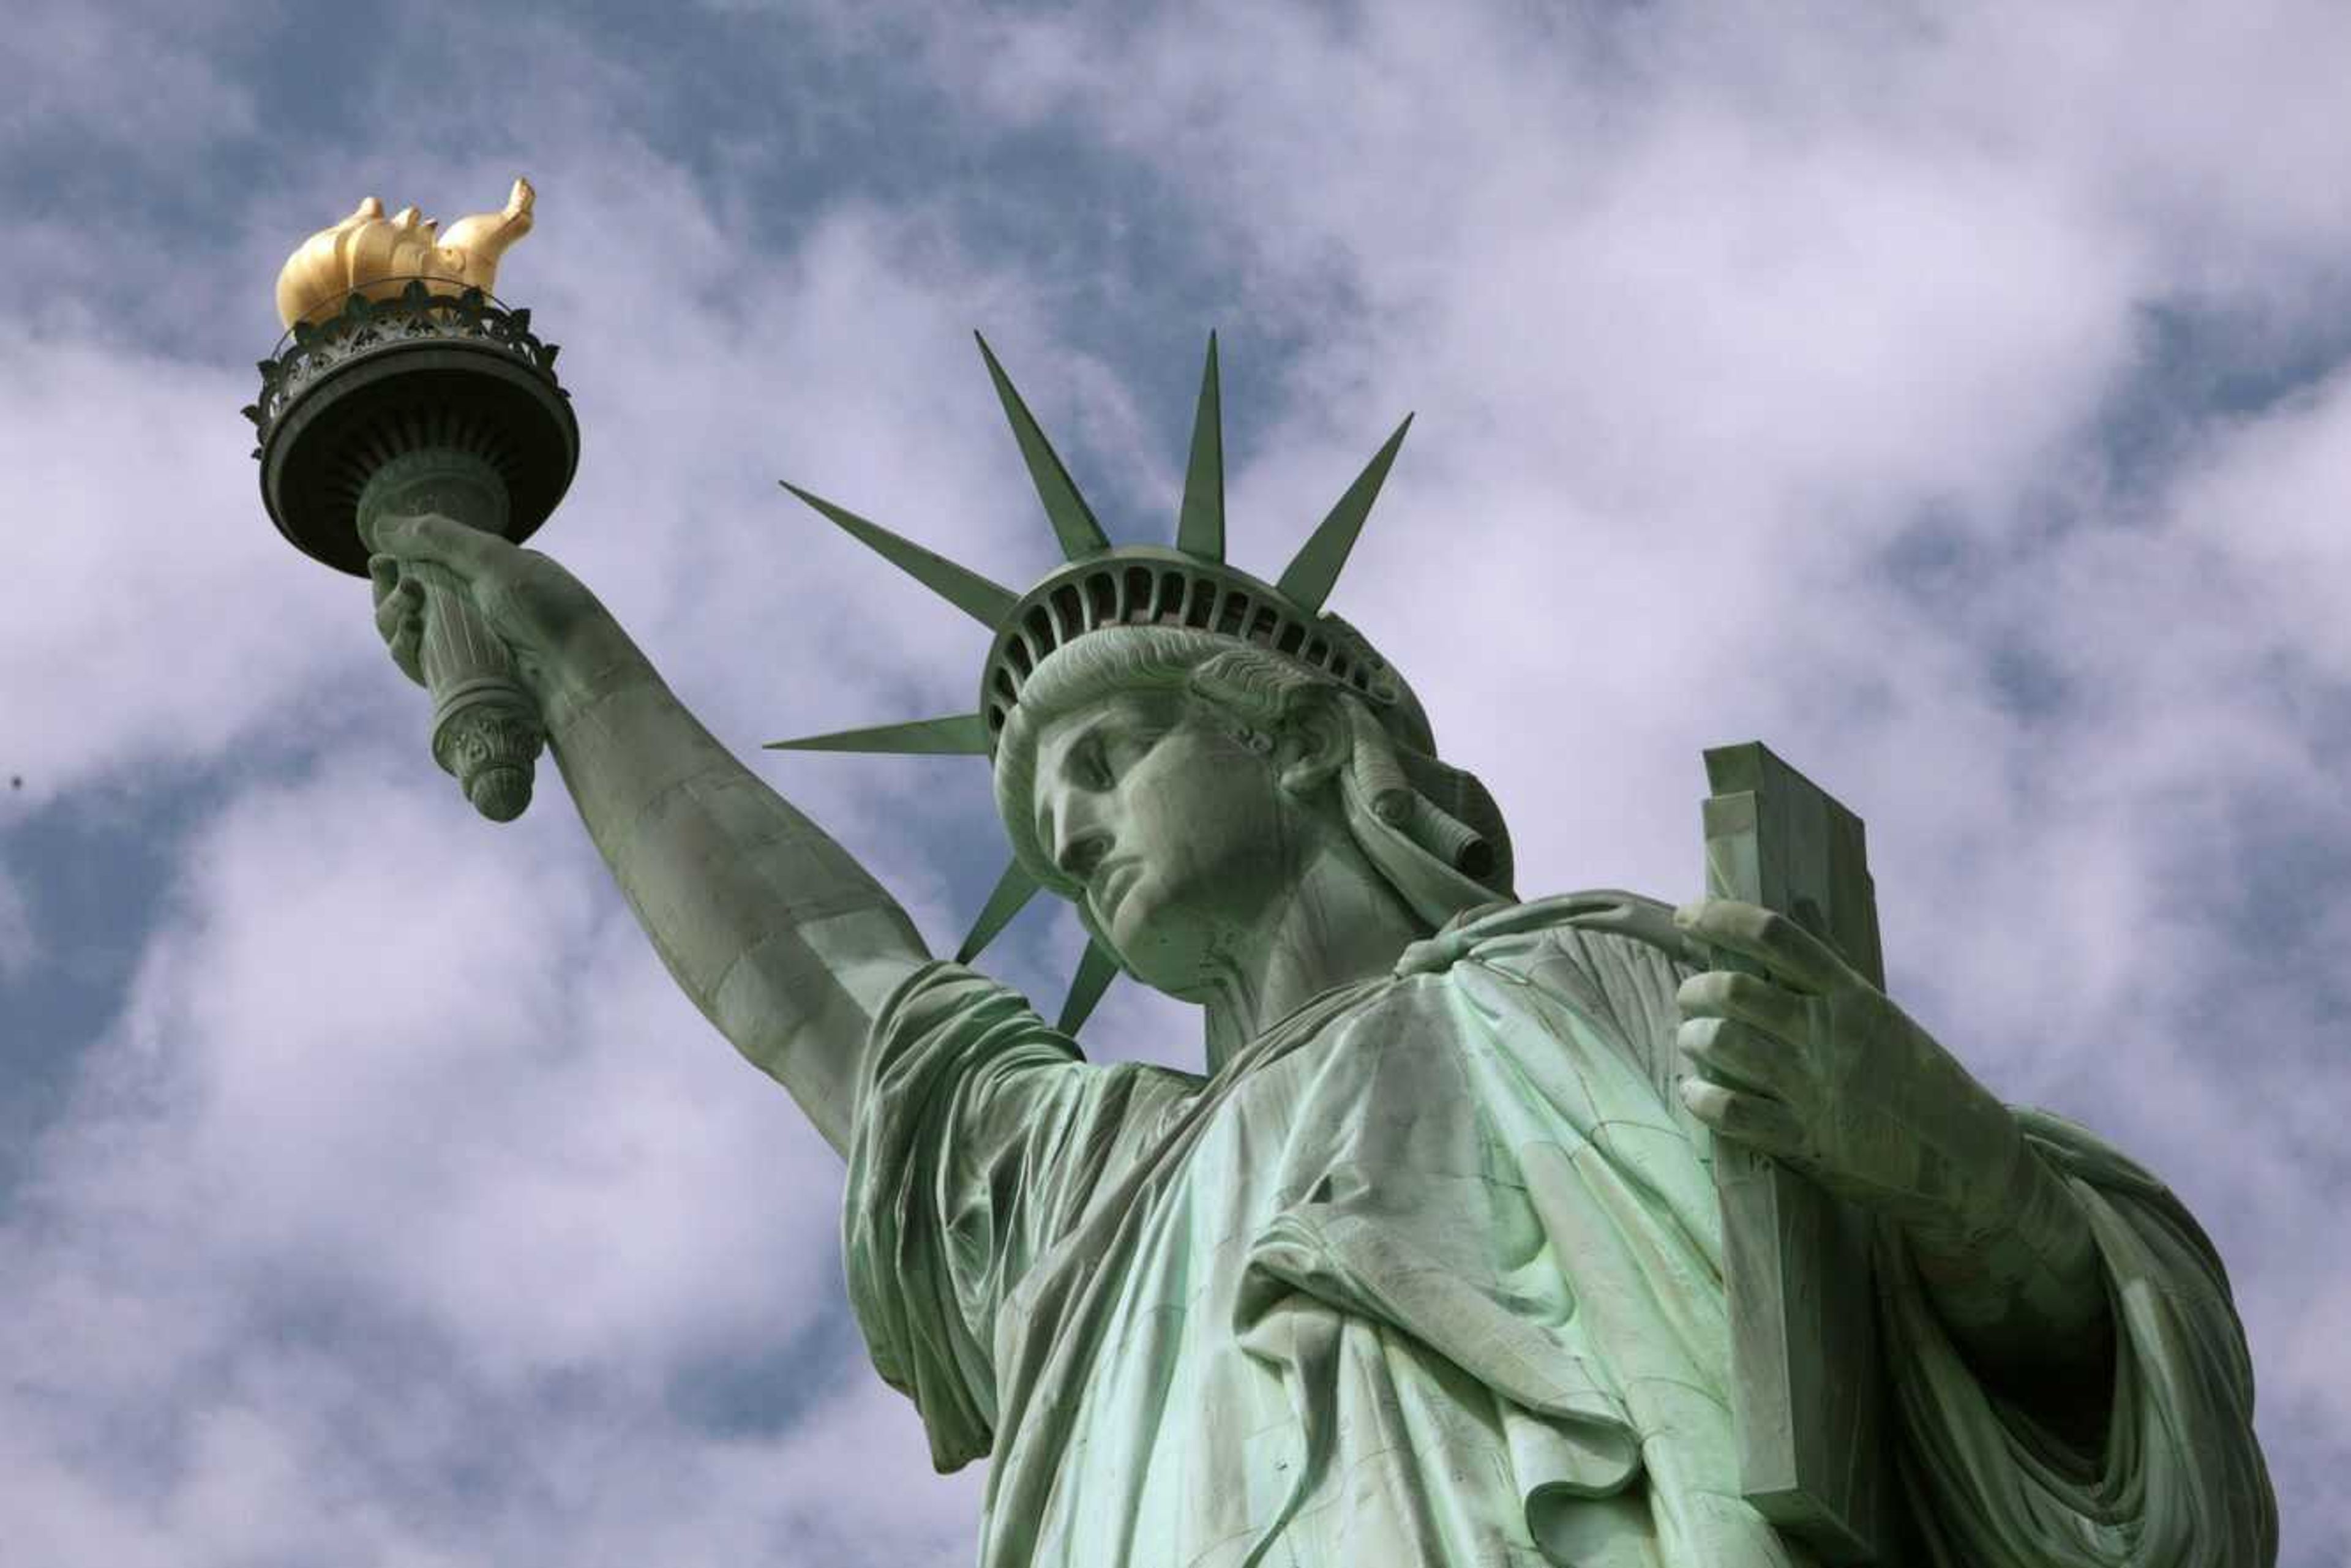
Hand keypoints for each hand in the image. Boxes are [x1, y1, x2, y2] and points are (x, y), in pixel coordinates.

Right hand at [367, 513, 651, 737]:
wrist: (579, 677)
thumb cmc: (547, 612)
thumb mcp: (494, 562)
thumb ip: (438, 539)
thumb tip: (378, 524)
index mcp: (484, 574)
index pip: (423, 564)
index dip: (395, 563)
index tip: (380, 561)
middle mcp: (470, 609)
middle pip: (404, 600)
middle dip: (389, 593)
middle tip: (404, 590)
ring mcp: (463, 646)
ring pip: (403, 633)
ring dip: (392, 619)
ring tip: (410, 614)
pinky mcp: (458, 681)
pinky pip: (416, 665)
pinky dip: (404, 650)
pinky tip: (410, 637)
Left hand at [1671, 896, 2029, 1241]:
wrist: (1966, 1159)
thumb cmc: (1919, 1079)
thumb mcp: (1882, 1014)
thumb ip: (1832, 967)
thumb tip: (1800, 909)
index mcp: (1851, 997)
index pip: (1776, 937)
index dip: (1721, 917)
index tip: (1688, 914)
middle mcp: (1830, 1036)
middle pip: (1736, 992)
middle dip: (1696, 990)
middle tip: (1689, 996)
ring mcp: (1816, 1089)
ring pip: (1724, 1045)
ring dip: (1693, 1038)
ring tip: (1692, 1041)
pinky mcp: (1807, 1142)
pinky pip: (1732, 1112)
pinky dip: (1701, 1098)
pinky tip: (1695, 1092)